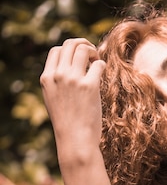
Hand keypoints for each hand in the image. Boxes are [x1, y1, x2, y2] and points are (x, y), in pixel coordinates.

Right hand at [40, 38, 105, 164]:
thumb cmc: (68, 123)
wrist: (75, 140)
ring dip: (93, 52)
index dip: (70, 50)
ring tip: (97, 63)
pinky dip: (102, 65)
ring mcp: (73, 80)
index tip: (79, 59)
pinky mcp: (89, 86)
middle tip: (92, 56)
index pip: (56, 50)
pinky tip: (102, 74)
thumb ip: (58, 82)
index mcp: (47, 78)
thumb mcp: (54, 99)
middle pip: (70, 44)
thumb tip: (73, 65)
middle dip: (83, 44)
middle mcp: (58, 76)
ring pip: (83, 49)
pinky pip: (98, 64)